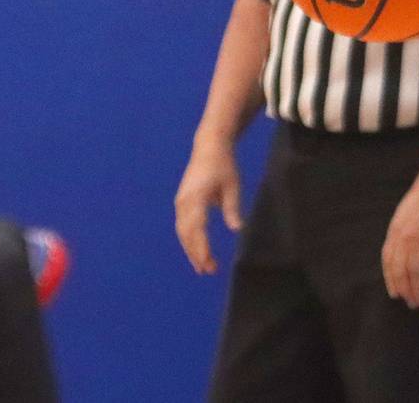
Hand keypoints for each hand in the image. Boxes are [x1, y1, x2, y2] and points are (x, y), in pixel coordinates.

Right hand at [174, 140, 243, 273]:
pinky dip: (188, 239)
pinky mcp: (182, 201)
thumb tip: (237, 230)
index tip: (208, 264)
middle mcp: (184, 201)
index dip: (201, 248)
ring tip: (203, 266)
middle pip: (186, 233)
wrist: (209, 147)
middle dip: (195, 253)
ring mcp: (181, 201)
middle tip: (207, 271)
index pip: (197, 228)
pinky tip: (197, 249)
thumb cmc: (223, 165)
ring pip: (182, 231)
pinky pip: (182, 225)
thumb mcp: (233, 186)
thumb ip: (232, 208)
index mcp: (196, 197)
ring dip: (191, 249)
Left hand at [381, 179, 418, 308]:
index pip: (388, 261)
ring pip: (417, 272)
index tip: (395, 294)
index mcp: (394, 231)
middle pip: (402, 270)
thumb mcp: (405, 215)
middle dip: (406, 290)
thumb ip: (401, 233)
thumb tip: (402, 251)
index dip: (391, 279)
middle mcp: (404, 238)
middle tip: (413, 304)